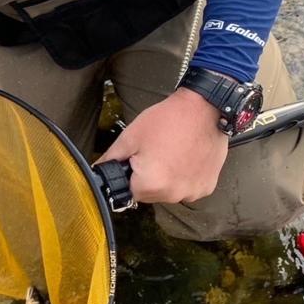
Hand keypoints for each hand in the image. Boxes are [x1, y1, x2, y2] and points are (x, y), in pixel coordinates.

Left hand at [98, 88, 228, 204]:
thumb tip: (97, 170)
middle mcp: (173, 194)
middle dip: (148, 178)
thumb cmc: (168, 120)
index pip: (129, 192)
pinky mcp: (207, 187)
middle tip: (155, 152)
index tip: (138, 160)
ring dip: (166, 179)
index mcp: (151, 184)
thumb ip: (111, 158)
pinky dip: (184, 178)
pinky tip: (186, 158)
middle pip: (150, 194)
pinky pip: (187, 188)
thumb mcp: (131, 136)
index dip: (130, 175)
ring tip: (172, 153)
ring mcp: (192, 192)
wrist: (204, 109)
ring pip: (168, 192)